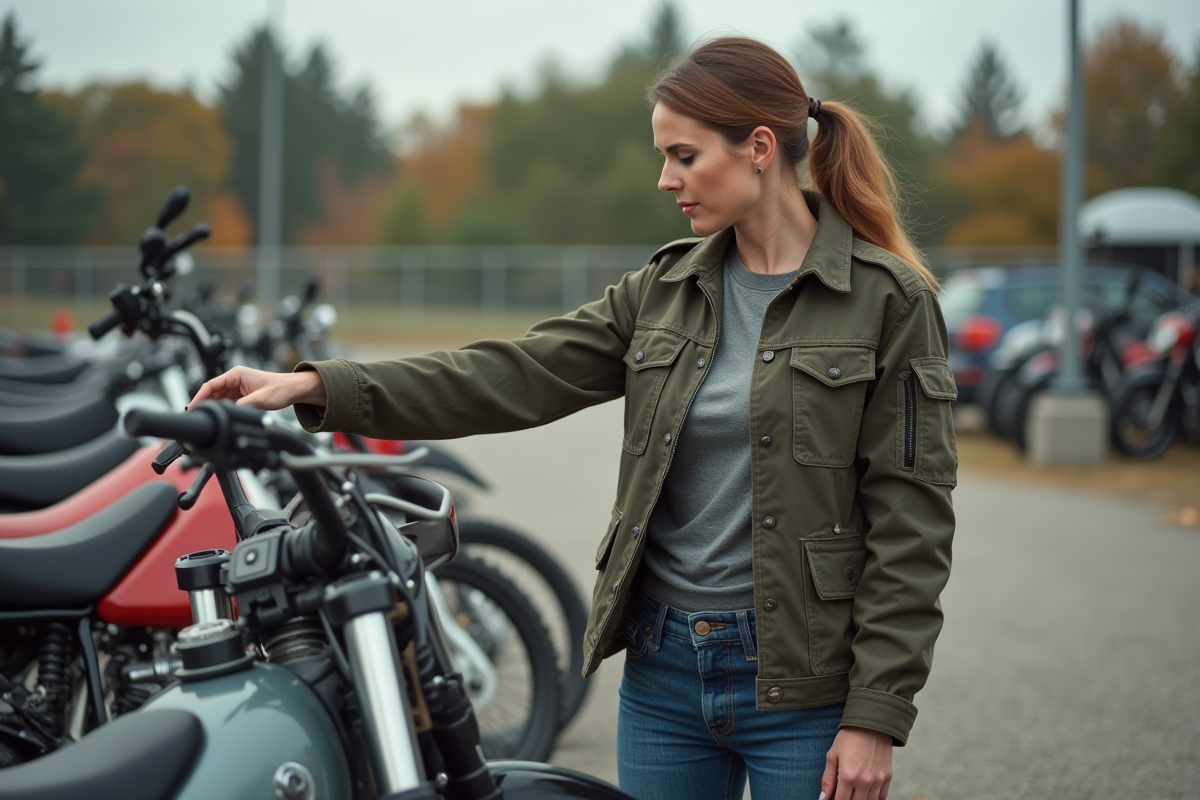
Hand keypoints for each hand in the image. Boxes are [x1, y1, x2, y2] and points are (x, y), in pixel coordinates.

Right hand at [189, 366, 326, 410]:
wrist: (293, 390)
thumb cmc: (279, 390)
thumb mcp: (259, 400)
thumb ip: (241, 407)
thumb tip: (228, 415)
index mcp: (236, 375)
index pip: (210, 385)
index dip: (199, 397)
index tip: (192, 408)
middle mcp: (234, 379)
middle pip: (211, 392)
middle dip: (204, 404)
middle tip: (198, 418)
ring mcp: (237, 387)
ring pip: (218, 399)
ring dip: (214, 408)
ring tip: (208, 420)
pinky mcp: (241, 395)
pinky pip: (227, 403)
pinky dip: (223, 410)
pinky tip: (220, 418)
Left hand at [820, 726, 892, 799]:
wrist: (872, 723)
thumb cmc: (849, 737)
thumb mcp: (833, 755)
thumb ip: (827, 779)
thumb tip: (823, 798)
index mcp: (847, 776)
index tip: (832, 798)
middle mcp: (864, 782)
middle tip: (842, 792)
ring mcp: (878, 780)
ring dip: (860, 799)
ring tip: (853, 791)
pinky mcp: (888, 776)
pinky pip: (881, 797)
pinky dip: (873, 798)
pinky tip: (866, 793)